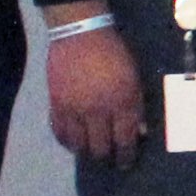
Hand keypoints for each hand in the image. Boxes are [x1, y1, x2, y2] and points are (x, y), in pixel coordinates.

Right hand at [45, 14, 145, 164]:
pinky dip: (66, 141)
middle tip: (108, 160)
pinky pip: (59, 132)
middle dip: (107, 158)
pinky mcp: (56, 104)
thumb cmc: (114, 52)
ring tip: (90, 152)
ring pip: (79, 145)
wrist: (81, 33)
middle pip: (101, 148)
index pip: (125, 141)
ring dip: (86, 152)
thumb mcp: (134, 77)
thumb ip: (137, 106)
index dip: (126, 157)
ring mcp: (75, 109)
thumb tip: (140, 131)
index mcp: (122, 102)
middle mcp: (98, 110)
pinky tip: (72, 142)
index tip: (126, 163)